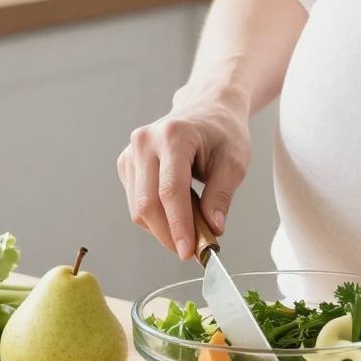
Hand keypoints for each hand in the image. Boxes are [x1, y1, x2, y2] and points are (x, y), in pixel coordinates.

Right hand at [117, 87, 250, 259]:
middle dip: (169, 235)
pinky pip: (136, 203)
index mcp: (174, 136)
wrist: (206, 109)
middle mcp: (145, 142)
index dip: (179, 225)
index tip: (189, 252)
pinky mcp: (126, 164)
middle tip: (192, 251)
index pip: (170, 190)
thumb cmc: (223, 133)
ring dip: (163, 230)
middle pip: (148, 204)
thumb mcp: (234, 161)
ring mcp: (131, 153)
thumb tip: (213, 229)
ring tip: (191, 230)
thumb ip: (221, 195)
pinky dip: (156, 218)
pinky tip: (177, 214)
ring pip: (139, 208)